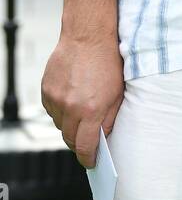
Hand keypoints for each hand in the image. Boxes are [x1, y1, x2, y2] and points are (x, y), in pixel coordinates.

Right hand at [41, 34, 125, 168]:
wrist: (88, 37)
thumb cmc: (108, 63)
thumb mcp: (118, 94)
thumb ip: (109, 119)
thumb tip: (103, 138)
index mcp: (91, 110)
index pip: (85, 147)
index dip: (88, 158)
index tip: (91, 162)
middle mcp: (70, 107)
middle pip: (69, 139)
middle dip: (78, 144)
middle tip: (87, 143)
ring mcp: (56, 98)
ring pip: (59, 125)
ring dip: (69, 126)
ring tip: (81, 115)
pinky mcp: (46, 90)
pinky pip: (51, 111)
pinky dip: (60, 112)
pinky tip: (71, 102)